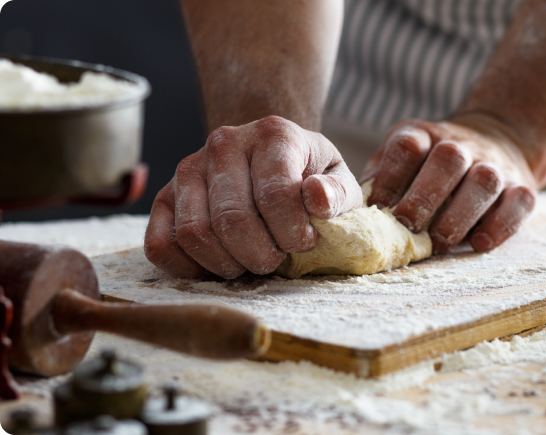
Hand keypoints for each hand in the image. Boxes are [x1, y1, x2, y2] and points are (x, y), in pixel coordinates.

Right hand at [144, 116, 361, 278]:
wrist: (269, 158)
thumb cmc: (308, 176)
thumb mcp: (338, 180)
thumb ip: (337, 193)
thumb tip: (317, 198)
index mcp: (273, 134)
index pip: (275, 196)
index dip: (293, 233)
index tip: (304, 242)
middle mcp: (224, 143)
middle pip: (232, 220)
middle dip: (261, 256)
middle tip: (276, 258)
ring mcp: (189, 168)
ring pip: (195, 234)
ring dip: (228, 264)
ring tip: (251, 260)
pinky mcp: (164, 196)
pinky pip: (160, 244)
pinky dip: (188, 267)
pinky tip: (218, 264)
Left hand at [362, 116, 536, 253]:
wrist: (498, 138)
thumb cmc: (431, 163)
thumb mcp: (402, 157)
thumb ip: (380, 178)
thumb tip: (351, 210)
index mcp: (425, 136)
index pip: (407, 147)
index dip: (390, 176)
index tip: (377, 206)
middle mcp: (462, 146)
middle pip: (448, 160)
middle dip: (425, 196)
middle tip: (407, 226)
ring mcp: (494, 165)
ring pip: (484, 182)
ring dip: (460, 215)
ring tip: (439, 243)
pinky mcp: (521, 186)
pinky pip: (519, 204)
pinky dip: (501, 226)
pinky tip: (479, 243)